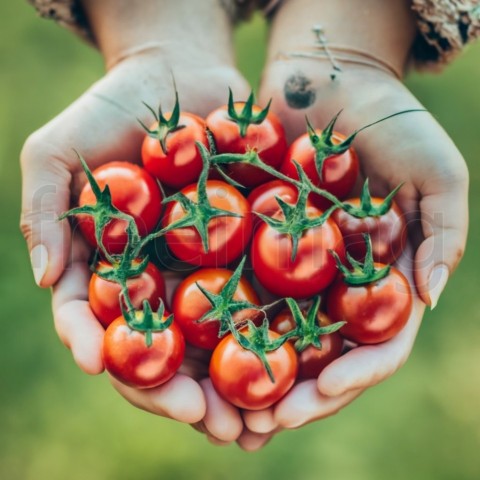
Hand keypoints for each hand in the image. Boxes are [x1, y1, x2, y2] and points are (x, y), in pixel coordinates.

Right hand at [20, 48, 251, 424]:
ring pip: (216, 342)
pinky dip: (276, 335)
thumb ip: (46, 212)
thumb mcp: (59, 150)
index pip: (97, 323)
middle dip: (180, 391)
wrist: (180, 74)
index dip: (101, 348)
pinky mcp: (247, 250)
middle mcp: (156, 281)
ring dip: (235, 385)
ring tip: (258, 424)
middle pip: (163, 350)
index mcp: (108, 268)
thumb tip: (44, 281)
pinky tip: (297, 367)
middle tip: (212, 425)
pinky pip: (263, 298)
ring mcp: (203, 269)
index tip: (107, 367)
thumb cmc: (113, 107)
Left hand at [239, 57, 467, 432]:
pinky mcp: (252, 245)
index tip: (321, 391)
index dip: (353, 376)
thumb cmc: (390, 121)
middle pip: (316, 356)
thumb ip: (442, 234)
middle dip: (293, 393)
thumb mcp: (436, 172)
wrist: (328, 82)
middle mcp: (334, 286)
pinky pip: (232, 289)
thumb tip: (426, 296)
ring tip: (218, 408)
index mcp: (380, 282)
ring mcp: (292, 270)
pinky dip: (216, 322)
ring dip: (248, 375)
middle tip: (257, 424)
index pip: (374, 347)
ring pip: (270, 337)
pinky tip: (192, 349)